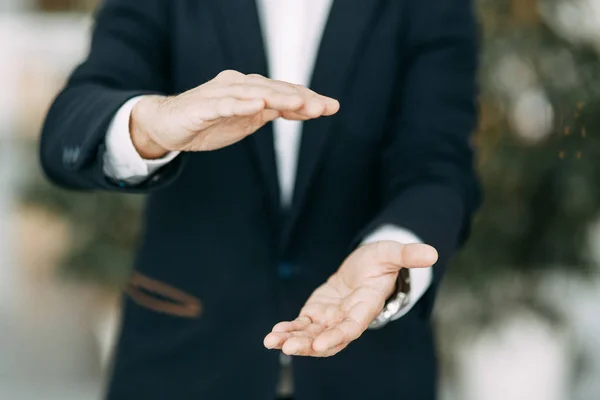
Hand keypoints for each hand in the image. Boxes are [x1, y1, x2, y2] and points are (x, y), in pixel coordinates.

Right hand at [130, 70, 339, 158]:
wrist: (167, 125)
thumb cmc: (208, 121)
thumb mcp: (246, 119)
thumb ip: (270, 112)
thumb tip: (301, 108)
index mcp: (250, 89)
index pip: (283, 92)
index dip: (307, 99)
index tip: (331, 107)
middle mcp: (238, 86)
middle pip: (274, 90)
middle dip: (301, 98)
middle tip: (325, 107)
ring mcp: (220, 95)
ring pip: (254, 94)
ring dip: (279, 98)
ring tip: (301, 103)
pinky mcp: (202, 107)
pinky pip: (224, 105)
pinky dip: (241, 105)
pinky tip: (258, 107)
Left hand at [264, 241, 437, 356]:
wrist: (365, 267)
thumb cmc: (381, 261)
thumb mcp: (392, 253)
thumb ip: (407, 255)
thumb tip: (432, 253)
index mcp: (365, 307)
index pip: (352, 326)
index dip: (338, 335)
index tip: (320, 344)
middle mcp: (347, 318)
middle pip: (328, 338)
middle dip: (308, 344)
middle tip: (288, 347)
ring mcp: (331, 318)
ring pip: (312, 335)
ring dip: (293, 340)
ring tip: (272, 342)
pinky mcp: (317, 314)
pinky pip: (301, 326)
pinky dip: (288, 330)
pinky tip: (272, 336)